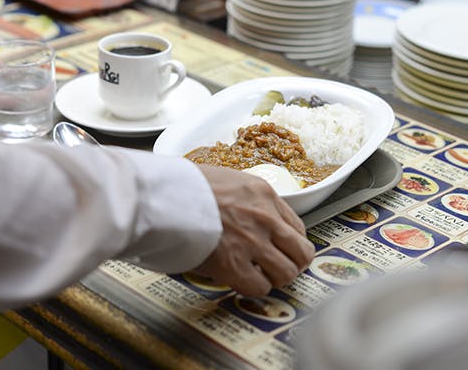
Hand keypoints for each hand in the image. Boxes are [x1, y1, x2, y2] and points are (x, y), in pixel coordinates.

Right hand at [193, 164, 314, 296]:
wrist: (165, 195)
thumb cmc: (187, 184)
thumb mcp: (227, 179)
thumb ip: (246, 197)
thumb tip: (246, 212)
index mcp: (264, 193)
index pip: (297, 226)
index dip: (292, 242)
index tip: (285, 249)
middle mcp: (265, 218)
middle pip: (302, 251)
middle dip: (293, 263)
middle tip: (281, 267)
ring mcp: (253, 242)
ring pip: (287, 273)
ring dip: (275, 278)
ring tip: (261, 276)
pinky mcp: (235, 265)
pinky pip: (260, 288)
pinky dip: (254, 288)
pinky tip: (242, 280)